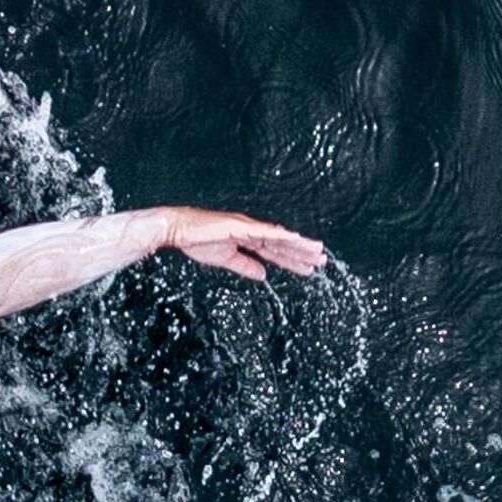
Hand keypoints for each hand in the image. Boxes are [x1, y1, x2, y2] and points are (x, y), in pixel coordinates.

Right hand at [163, 208, 328, 280]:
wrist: (178, 229)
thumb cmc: (197, 240)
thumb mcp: (225, 259)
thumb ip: (245, 266)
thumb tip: (263, 275)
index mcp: (248, 239)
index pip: (276, 252)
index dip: (293, 260)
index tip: (309, 267)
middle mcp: (252, 230)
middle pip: (282, 244)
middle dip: (302, 253)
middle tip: (322, 260)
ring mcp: (247, 226)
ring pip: (278, 237)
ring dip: (298, 244)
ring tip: (316, 251)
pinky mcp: (240, 226)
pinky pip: (263, 232)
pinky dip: (279, 236)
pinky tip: (294, 239)